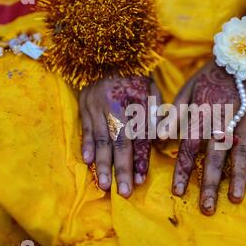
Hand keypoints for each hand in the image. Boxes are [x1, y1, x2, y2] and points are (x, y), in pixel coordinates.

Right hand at [79, 76, 160, 196]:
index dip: (140, 160)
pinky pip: (85, 130)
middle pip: (119, 145)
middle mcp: (115, 110)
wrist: (107, 52)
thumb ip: (156, 114)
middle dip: (122, 170)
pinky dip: (87, 146)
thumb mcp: (152, 89)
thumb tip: (160, 139)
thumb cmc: (135, 74)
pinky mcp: (84, 107)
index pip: (139, 139)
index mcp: (135, 105)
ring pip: (101, 141)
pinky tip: (88, 162)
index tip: (142, 180)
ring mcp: (97, 109)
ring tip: (103, 185)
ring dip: (102, 165)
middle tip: (124, 193)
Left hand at [169, 62, 245, 214]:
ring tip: (235, 198)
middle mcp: (223, 120)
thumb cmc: (209, 77)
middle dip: (210, 184)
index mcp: (202, 116)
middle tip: (207, 209)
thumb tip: (159, 140)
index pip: (190, 149)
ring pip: (242, 149)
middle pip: (216, 156)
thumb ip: (174, 115)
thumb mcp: (186, 91)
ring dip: (238, 174)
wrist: (238, 53)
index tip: (179, 193)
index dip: (184, 171)